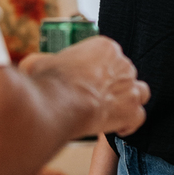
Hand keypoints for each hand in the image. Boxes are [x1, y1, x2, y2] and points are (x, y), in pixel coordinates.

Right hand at [25, 38, 148, 136]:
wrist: (58, 104)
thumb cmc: (48, 82)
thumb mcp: (39, 62)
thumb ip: (44, 61)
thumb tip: (35, 63)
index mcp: (105, 47)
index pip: (109, 57)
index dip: (99, 72)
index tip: (88, 83)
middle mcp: (122, 63)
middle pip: (124, 74)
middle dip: (113, 86)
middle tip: (96, 99)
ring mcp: (130, 87)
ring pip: (139, 92)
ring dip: (128, 101)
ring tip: (111, 110)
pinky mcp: (132, 110)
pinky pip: (139, 117)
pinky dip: (129, 123)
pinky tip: (117, 127)